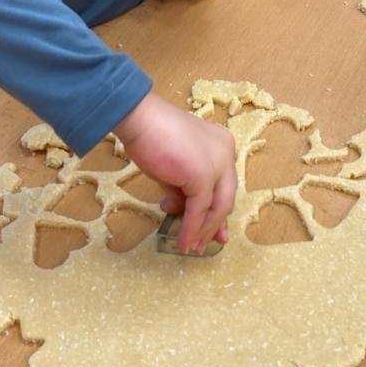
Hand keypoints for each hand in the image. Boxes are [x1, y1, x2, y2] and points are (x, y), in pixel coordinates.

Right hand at [115, 91, 236, 254]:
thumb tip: (181, 210)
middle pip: (226, 196)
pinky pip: (199, 210)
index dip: (218, 208)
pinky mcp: (203, 176)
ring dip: (203, 230)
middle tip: (207, 243)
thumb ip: (182, 187)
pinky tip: (184, 242)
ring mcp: (217, 164)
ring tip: (191, 247)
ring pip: (217, 206)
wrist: (140, 119)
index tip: (214, 229)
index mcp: (222, 144)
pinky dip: (191, 228)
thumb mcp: (173, 166)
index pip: (224, 183)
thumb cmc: (151, 135)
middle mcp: (226, 152)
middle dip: (216, 223)